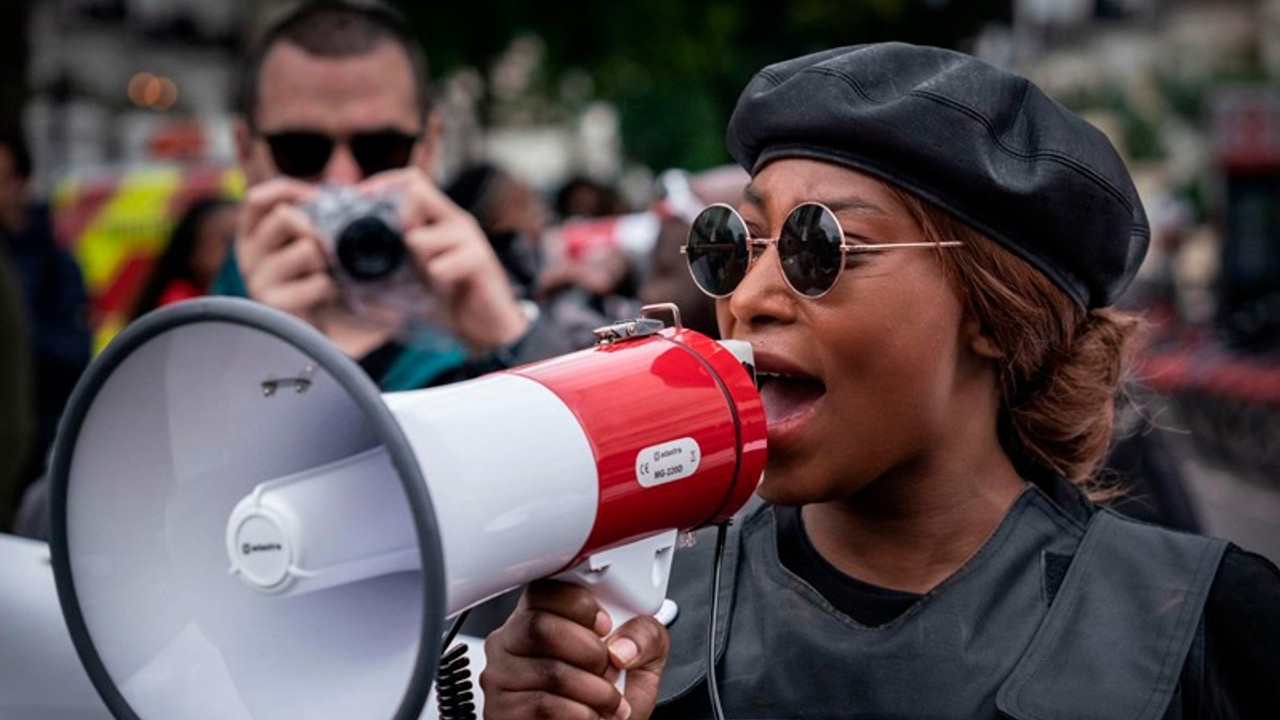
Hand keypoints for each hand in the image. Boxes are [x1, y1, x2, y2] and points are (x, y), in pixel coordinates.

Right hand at [236, 178, 332, 326]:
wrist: (321, 332)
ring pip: (305, 248)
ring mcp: (258, 280)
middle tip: (328, 247)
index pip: (257, 198)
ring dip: (327, 260)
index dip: (289, 191)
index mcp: (252, 234)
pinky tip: (328, 297)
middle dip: (316, 228)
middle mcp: (248, 255)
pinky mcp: (273, 304)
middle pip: (283, 216)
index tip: (315, 199)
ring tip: (327, 276)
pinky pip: (317, 282)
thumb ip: (312, 214)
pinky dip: (332, 287)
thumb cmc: (317, 280)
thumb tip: (341, 184)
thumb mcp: (310, 240)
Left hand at [361, 169, 528, 353]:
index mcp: (441, 219)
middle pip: (416, 192)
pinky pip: (438, 267)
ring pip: (418, 238)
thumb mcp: (415, 275)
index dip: (382, 183)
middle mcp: (456, 221)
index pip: (412, 180)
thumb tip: (343, 271)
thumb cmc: (452, 298)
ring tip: (433, 279)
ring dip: (416, 265)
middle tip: (405, 253)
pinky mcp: (479, 259)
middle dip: (398, 223)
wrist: (489, 326)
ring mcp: (469, 238)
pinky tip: (449, 289)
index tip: (359, 199)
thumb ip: (390, 264)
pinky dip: (436, 283)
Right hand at [480, 580, 669, 719]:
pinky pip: (544, 707)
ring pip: (549, 672)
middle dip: (590, 652)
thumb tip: (622, 647)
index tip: (605, 626)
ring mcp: (500, 678)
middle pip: (540, 627)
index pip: (543, 590)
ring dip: (595, 692)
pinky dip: (582, 715)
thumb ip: (645, 636)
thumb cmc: (612, 700)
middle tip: (608, 670)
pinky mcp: (502, 713)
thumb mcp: (641, 661)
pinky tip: (589, 717)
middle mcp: (511, 643)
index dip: (578, 605)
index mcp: (539, 616)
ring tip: (608, 703)